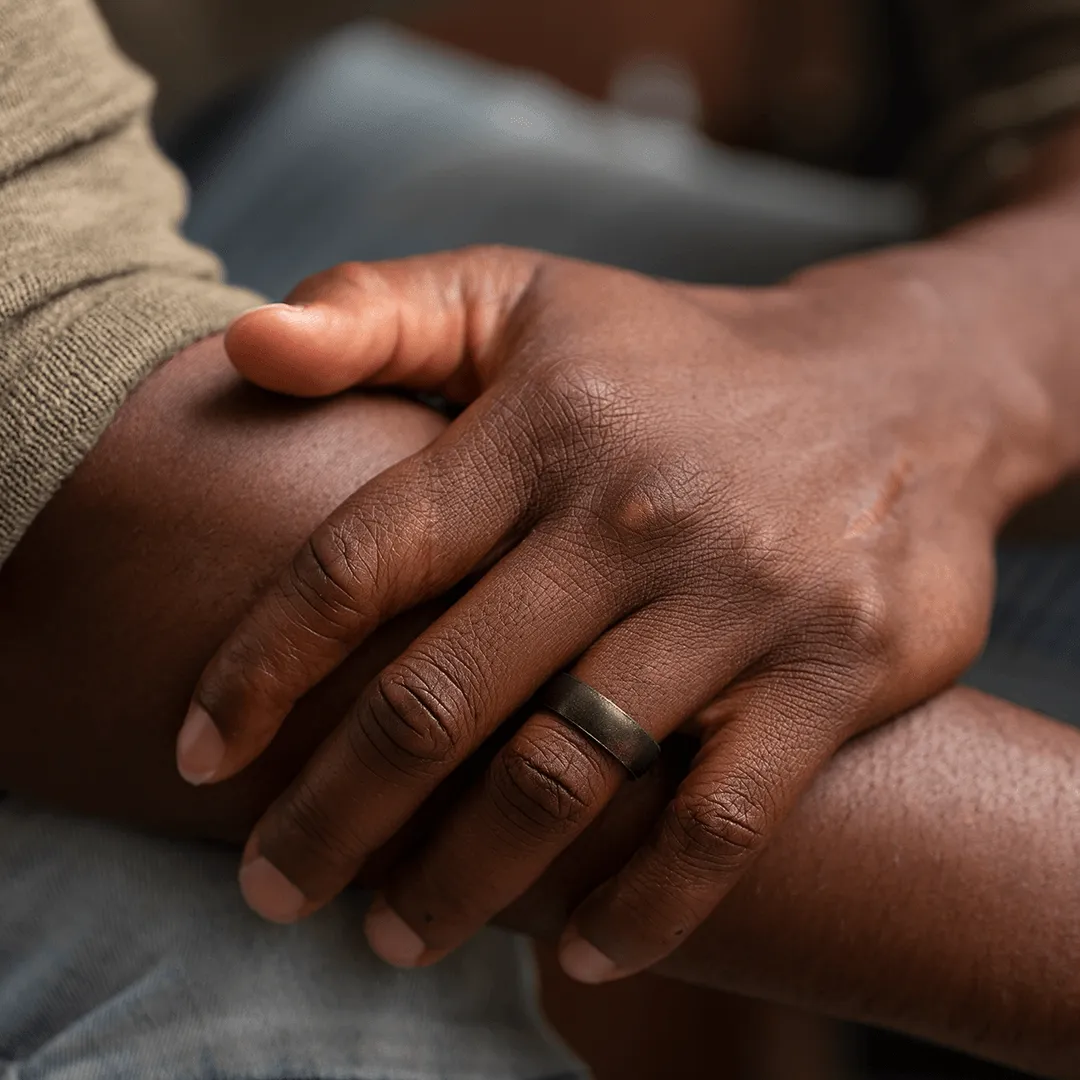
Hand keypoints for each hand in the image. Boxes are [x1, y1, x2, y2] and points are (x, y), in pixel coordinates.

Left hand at [180, 246, 1021, 982]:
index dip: (261, 670)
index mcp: (535, 431)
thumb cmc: (674, 360)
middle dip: (332, 815)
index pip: (359, 565)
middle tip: (271, 888)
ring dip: (458, 880)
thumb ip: (377, 312)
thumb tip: (244, 350)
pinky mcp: (831, 673)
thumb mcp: (525, 299)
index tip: (199, 758)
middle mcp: (626, 520)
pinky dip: (643, 908)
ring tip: (390, 935)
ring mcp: (735, 603)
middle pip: (438, 698)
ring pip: (561, 778)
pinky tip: (575, 951)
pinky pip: (719, 823)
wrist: (898, 392)